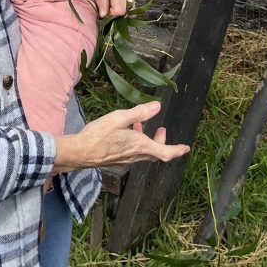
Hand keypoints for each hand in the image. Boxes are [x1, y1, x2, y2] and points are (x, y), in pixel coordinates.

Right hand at [51, 100, 188, 174]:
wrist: (80, 152)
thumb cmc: (99, 135)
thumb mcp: (120, 118)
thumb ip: (139, 112)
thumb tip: (157, 106)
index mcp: (139, 146)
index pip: (165, 152)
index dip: (177, 150)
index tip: (186, 148)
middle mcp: (135, 156)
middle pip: (156, 152)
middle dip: (161, 141)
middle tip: (160, 128)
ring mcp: (126, 160)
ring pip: (145, 152)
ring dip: (148, 140)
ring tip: (140, 124)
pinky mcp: (118, 159)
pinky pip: (134, 153)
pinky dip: (136, 142)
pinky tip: (126, 131)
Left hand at [84, 0, 134, 15]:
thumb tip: (105, 15)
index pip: (121, 9)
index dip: (112, 16)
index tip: (101, 15)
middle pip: (129, 8)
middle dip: (117, 13)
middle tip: (104, 13)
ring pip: (130, 2)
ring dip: (120, 7)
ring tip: (106, 5)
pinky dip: (122, 0)